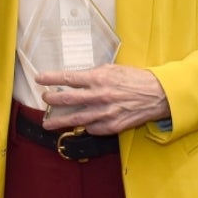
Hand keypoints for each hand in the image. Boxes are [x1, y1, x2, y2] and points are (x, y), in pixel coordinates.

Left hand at [36, 64, 169, 135]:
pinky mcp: (112, 126)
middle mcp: (99, 96)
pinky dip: (85, 126)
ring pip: (76, 119)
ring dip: (60, 121)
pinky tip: (80, 125)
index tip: (39, 79)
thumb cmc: (135, 79)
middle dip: (52, 100)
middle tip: (44, 100)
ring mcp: (105, 113)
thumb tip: (79, 80)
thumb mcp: (113, 69)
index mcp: (99, 78)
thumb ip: (95, 75)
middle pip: (68, 99)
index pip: (69, 78)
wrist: (157, 95)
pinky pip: (93, 128)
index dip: (51, 79)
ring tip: (48, 123)